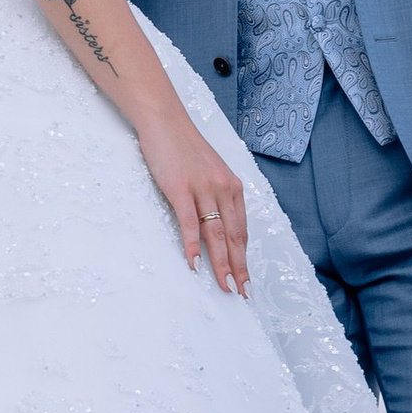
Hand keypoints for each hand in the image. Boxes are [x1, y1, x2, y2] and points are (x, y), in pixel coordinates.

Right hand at [137, 109, 251, 296]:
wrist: (164, 120)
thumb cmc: (184, 147)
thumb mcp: (209, 171)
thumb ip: (215, 196)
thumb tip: (216, 226)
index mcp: (231, 186)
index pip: (241, 229)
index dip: (244, 257)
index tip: (246, 279)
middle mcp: (222, 188)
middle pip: (233, 235)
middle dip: (238, 267)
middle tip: (242, 292)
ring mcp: (202, 188)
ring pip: (215, 233)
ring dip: (220, 262)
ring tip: (225, 285)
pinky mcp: (180, 188)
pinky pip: (188, 222)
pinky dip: (192, 245)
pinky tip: (194, 263)